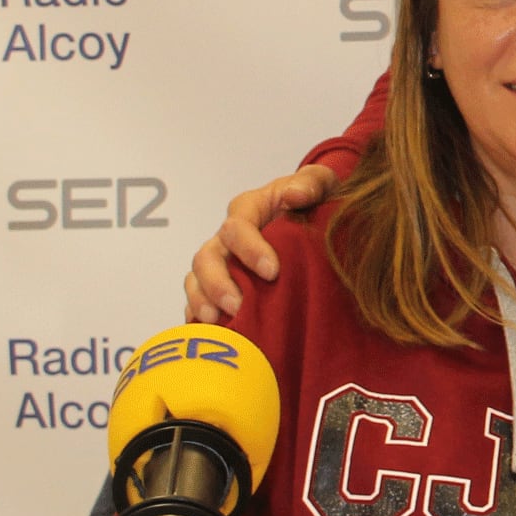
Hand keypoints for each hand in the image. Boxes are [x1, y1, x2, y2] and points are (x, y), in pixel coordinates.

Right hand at [183, 167, 335, 323]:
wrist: (314, 217)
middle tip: (238, 305)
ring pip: (196, 280)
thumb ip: (311, 183)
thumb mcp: (320, 184)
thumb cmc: (314, 199)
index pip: (237, 227)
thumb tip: (294, 195)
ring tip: (217, 322)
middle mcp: (227, 237)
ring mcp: (220, 262)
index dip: (250, 249)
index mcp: (247, 209)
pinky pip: (197, 300)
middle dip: (218, 283)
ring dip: (202, 301)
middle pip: (206, 257)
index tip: (272, 271)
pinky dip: (197, 316)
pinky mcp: (219, 285)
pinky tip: (210, 332)